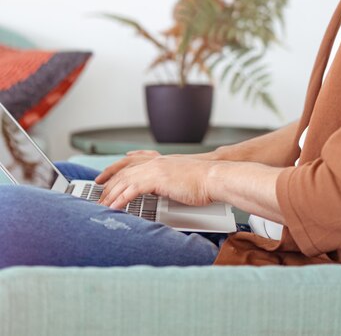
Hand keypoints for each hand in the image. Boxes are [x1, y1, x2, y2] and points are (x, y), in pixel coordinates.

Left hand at [97, 155, 214, 209]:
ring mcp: (155, 169)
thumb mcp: (181, 178)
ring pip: (125, 181)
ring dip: (111, 195)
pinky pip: (132, 190)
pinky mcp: (157, 179)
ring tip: (101, 206)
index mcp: (160, 161)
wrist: (213, 177)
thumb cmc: (203, 181)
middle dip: (108, 185)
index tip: (103, 179)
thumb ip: (167, 182)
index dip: (114, 171)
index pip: (130, 163)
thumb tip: (159, 191)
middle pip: (123, 172)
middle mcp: (155, 163)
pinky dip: (121, 199)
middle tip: (97, 197)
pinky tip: (114, 207)